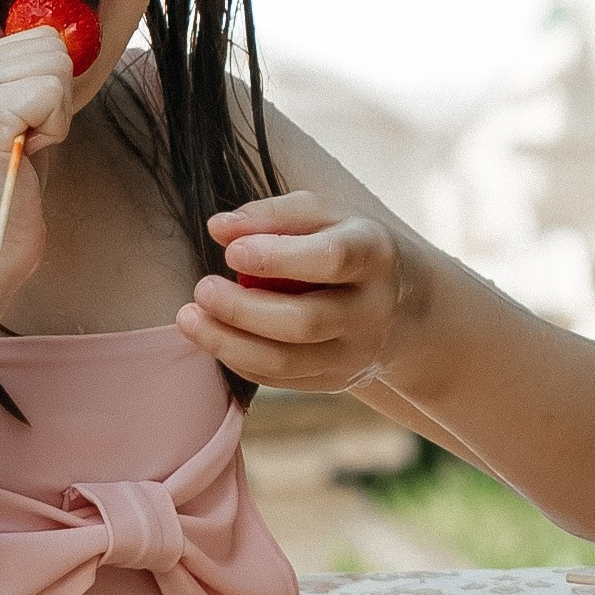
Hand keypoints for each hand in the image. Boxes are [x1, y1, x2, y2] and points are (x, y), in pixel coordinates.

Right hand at [0, 29, 75, 312]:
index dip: (49, 88)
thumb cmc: (0, 199)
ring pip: (56, 66)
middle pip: (49, 45)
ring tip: (19, 152)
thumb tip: (68, 39)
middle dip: (55, 99)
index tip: (20, 133)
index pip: (36, 37)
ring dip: (55, 116)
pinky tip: (23, 159)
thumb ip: (29, 82)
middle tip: (21, 145)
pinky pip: (53, 96)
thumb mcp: (12, 125)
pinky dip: (54, 132)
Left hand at [177, 192, 414, 391]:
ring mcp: (355, 353)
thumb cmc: (349, 243)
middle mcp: (371, 311)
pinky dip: (239, 359)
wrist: (405, 303)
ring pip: (287, 363)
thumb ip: (272, 214)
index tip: (231, 252)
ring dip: (229, 343)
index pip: (332, 259)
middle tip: (201, 288)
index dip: (278, 257)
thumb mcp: (325, 214)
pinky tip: (213, 335)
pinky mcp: (335, 380)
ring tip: (189, 318)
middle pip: (305, 321)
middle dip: (243, 310)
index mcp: (376, 254)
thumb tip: (218, 227)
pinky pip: (280, 379)